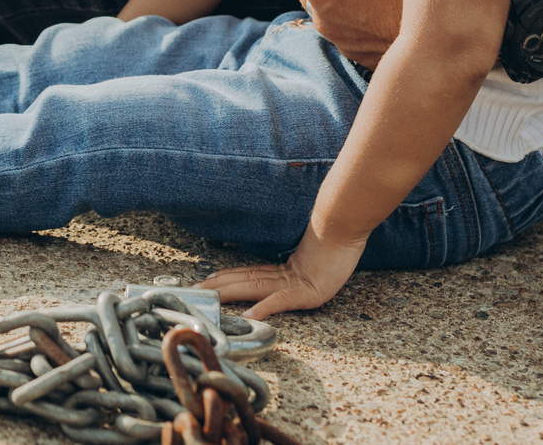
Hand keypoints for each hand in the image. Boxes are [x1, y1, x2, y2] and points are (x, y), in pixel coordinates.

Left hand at [203, 225, 365, 318]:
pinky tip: (249, 316)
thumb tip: (298, 268)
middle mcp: (284, 276)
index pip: (249, 276)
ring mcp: (294, 284)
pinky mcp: (308, 292)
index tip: (207, 281)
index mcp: (286, 271)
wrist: (347, 227)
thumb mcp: (318, 260)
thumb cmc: (338, 244)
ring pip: (254, 288)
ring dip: (229, 293)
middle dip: (218, 287)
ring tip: (210, 297)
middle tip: (194, 290)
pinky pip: (281, 300)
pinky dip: (264, 308)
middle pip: (244, 281)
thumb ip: (303, 267)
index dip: (227, 278)